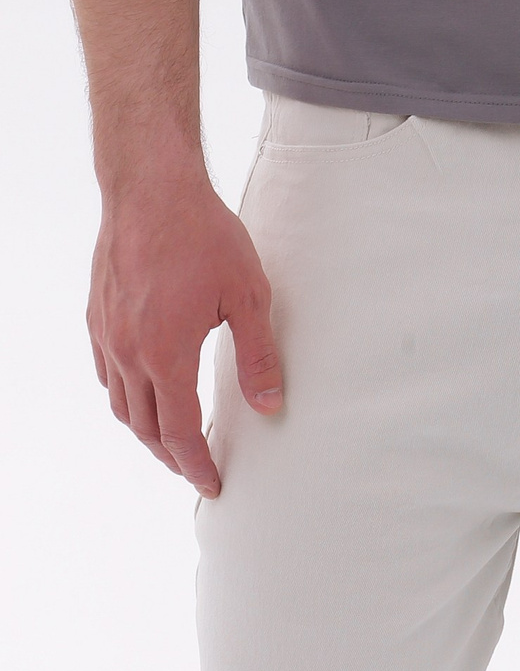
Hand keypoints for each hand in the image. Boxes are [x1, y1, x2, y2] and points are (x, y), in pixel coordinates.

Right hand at [88, 161, 281, 495]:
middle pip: (144, 426)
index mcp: (165, 355)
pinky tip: (144, 387)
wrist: (151, 188)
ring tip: (171, 436)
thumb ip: (258, 355)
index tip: (212, 483)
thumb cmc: (203, 234)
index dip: (195, 464)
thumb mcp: (248, 294)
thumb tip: (270, 405)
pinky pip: (106, 372)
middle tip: (194, 467)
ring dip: (145, 428)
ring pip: (120, 402)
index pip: (178, 431)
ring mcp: (107, 334)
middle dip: (170, 455)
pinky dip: (125, 393)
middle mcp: (127, 352)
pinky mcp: (98, 314)